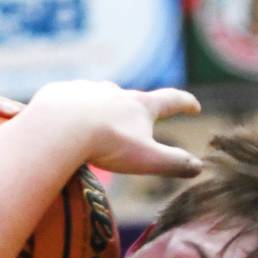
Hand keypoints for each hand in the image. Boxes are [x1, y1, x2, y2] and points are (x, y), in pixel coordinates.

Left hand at [28, 82, 202, 177]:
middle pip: (130, 98)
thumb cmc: (108, 144)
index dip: (184, 104)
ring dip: (100, 107)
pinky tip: (61, 121)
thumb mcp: (147, 159)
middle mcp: (114, 92)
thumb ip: (174, 163)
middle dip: (134, 108)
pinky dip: (69, 110)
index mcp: (139, 105)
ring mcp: (85, 89)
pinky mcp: (59, 92)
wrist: (59, 126)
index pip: (170, 100)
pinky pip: (66, 100)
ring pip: (97, 97)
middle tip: (135, 119)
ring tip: (94, 121)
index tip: (193, 106)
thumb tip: (199, 168)